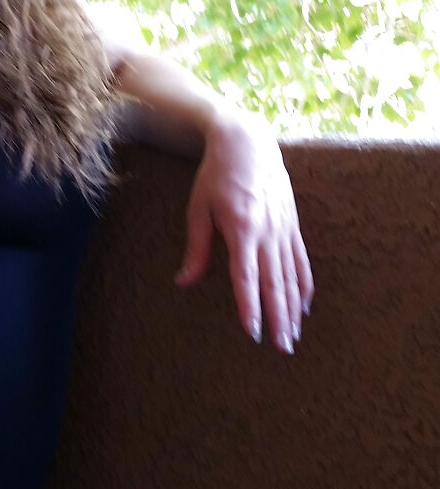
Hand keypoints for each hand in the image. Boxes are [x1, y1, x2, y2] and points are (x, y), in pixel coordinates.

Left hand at [173, 110, 313, 351]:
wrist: (248, 141)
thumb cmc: (216, 175)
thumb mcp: (198, 208)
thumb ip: (196, 248)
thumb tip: (184, 282)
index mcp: (242, 228)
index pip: (246, 277)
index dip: (250, 306)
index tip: (252, 331)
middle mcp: (268, 231)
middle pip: (275, 283)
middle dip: (278, 318)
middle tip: (281, 347)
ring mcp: (284, 228)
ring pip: (292, 276)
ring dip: (293, 308)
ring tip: (293, 335)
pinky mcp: (292, 224)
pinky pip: (301, 261)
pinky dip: (304, 285)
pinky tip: (303, 305)